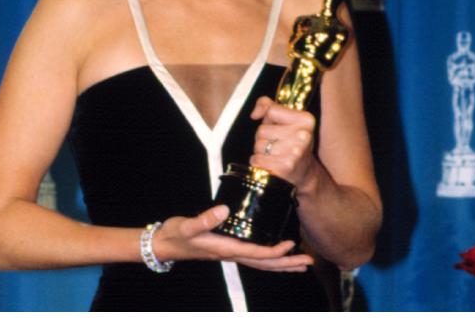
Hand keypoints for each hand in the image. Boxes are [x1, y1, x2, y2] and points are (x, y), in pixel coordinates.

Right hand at [156, 205, 314, 271]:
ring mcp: (232, 254)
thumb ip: (204, 219)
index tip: (291, 244)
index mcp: (226, 249)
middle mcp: (232, 254)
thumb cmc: (177, 235)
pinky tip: (279, 255)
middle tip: (309, 261)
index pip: (256, 253)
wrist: (165, 244)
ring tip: (302, 263)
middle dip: (287, 263)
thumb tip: (223, 210)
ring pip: (262, 263)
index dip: (274, 251)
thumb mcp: (188, 226)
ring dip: (283, 264)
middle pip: (265, 264)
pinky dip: (271, 258)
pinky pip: (256, 257)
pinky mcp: (231, 249)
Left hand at [249, 96, 316, 187]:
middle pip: (261, 130)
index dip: (267, 119)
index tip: (275, 125)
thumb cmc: (292, 142)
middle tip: (277, 144)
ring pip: (258, 146)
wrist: (305, 171)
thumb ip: (269, 106)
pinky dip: (259, 162)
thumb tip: (254, 114)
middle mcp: (303, 134)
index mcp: (305, 120)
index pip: (271, 110)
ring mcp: (294, 151)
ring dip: (261, 151)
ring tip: (275, 154)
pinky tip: (271, 163)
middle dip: (264, 137)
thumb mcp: (286, 119)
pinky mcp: (285, 167)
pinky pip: (256, 160)